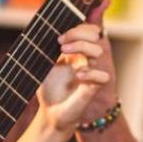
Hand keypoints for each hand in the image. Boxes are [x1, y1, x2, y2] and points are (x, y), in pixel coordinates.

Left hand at [39, 0, 116, 131]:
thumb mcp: (44, 64)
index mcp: (76, 50)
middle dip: (78, 33)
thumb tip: (40, 27)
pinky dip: (91, 73)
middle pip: (94, 34)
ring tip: (64, 54)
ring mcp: (91, 71)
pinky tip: (79, 76)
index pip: (86, 29)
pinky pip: (102, 75)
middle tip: (61, 43)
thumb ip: (45, 46)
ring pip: (98, 50)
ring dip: (81, 48)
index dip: (78, 26)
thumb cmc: (48, 90)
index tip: (60, 35)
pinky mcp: (94, 87)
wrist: (51, 115)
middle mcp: (86, 58)